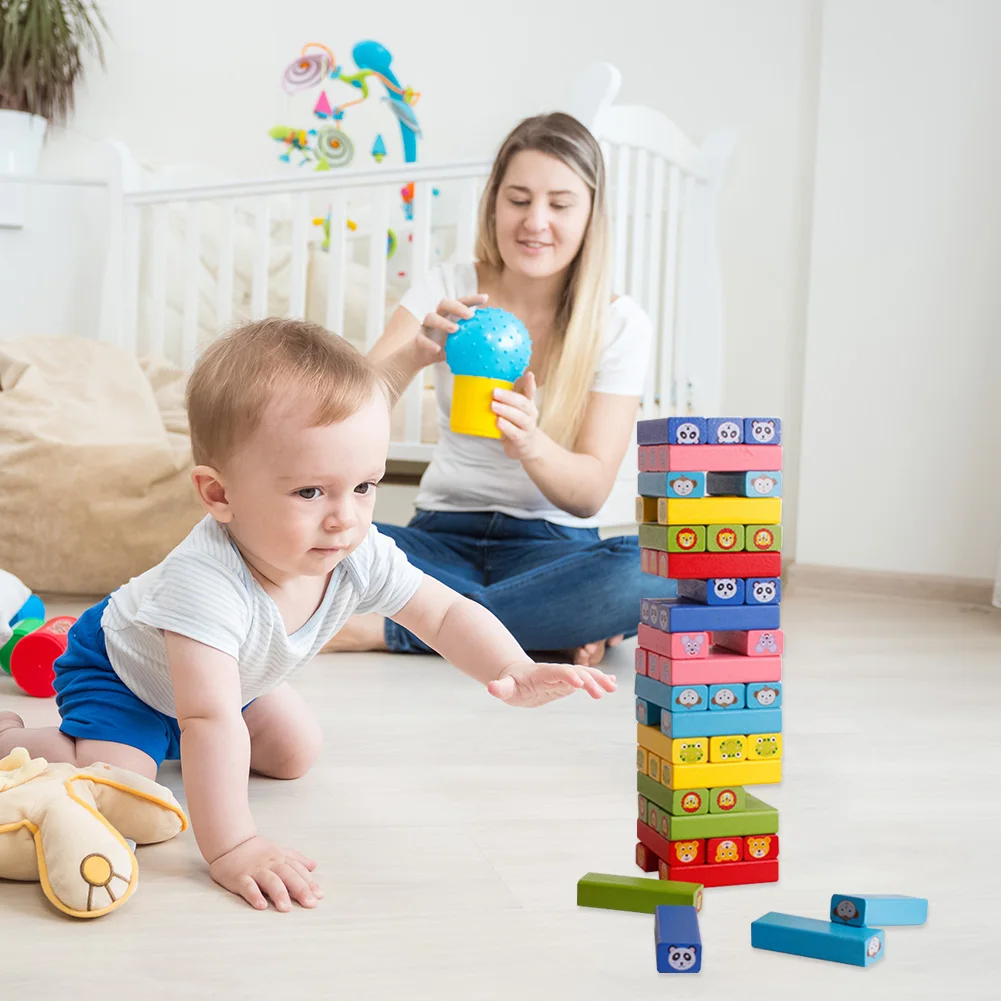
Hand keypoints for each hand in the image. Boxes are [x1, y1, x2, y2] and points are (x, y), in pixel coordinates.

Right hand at [209, 835, 321, 911]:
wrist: (231, 842)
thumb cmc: (257, 850)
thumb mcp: (279, 850)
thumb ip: (297, 859)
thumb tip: (314, 866)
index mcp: (281, 859)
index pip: (298, 871)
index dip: (309, 883)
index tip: (319, 896)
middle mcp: (271, 864)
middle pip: (288, 876)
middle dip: (300, 889)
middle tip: (310, 904)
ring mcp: (255, 870)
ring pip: (270, 881)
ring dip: (279, 894)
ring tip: (286, 908)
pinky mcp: (239, 877)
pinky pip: (248, 886)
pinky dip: (254, 896)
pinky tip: (261, 905)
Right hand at [412, 294, 488, 368]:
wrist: (422, 356)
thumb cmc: (445, 347)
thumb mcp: (460, 344)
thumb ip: (473, 340)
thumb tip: (496, 346)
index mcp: (450, 315)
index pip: (461, 303)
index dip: (472, 299)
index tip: (485, 298)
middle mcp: (438, 316)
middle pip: (445, 303)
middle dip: (457, 306)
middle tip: (470, 315)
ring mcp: (427, 326)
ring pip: (431, 317)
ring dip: (443, 322)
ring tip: (455, 329)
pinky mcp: (418, 338)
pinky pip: (422, 339)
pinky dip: (430, 343)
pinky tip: (438, 349)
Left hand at [487, 661, 615, 707]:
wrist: (518, 676)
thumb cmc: (511, 683)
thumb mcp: (504, 687)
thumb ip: (500, 688)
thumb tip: (491, 687)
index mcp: (542, 673)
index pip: (556, 672)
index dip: (567, 675)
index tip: (578, 682)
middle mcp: (556, 673)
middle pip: (575, 673)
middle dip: (588, 681)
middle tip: (600, 693)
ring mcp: (564, 676)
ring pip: (585, 675)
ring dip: (599, 680)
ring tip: (613, 687)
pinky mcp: (569, 682)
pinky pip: (587, 680)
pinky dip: (599, 680)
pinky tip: (613, 683)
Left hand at [492, 371, 541, 460]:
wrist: (527, 447)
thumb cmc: (517, 425)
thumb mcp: (514, 410)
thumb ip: (507, 399)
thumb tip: (488, 384)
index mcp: (528, 405)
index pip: (530, 392)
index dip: (530, 383)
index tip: (529, 374)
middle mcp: (531, 414)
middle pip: (523, 403)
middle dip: (508, 397)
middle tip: (494, 392)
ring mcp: (528, 428)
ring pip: (520, 418)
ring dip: (506, 410)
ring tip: (493, 405)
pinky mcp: (521, 440)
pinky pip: (515, 433)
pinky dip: (506, 427)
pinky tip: (498, 422)